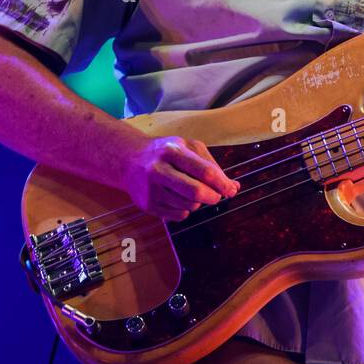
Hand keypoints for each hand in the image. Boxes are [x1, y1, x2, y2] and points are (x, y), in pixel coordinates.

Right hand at [122, 136, 239, 220]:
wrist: (130, 160)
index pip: (205, 172)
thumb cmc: (166, 153)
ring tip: (191, 191)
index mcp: (173, 151)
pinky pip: (179, 216)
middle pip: (196, 192)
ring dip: (198, 203)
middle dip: (213, 197)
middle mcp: (159, 170)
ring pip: (189, 206)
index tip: (230, 190)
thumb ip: (212, 165)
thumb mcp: (188, 147)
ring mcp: (151, 189)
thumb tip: (233, 187)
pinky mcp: (148, 205)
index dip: (222, 184)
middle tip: (216, 195)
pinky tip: (178, 198)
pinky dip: (186, 210)